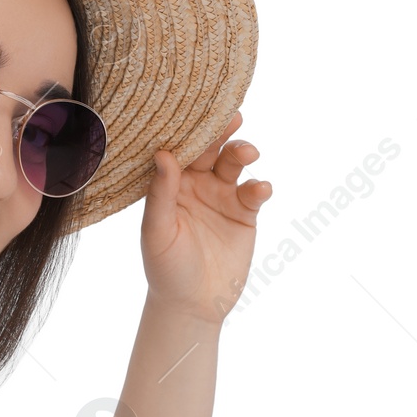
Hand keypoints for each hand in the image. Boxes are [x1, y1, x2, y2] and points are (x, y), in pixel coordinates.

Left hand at [140, 110, 272, 323]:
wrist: (192, 305)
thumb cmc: (165, 268)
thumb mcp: (157, 232)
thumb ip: (161, 195)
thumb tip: (163, 156)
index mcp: (169, 184)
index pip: (178, 149)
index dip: (186, 130)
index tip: (194, 111)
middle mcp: (196, 184)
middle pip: (209, 148)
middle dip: (219, 132)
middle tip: (230, 117)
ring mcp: (222, 196)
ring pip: (233, 164)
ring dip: (241, 153)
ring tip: (246, 153)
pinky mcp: (245, 214)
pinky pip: (254, 193)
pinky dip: (259, 187)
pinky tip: (259, 189)